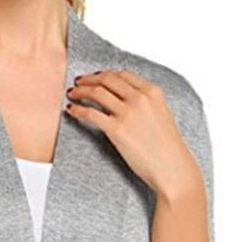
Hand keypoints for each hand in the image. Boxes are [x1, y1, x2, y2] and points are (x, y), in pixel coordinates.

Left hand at [65, 69, 203, 205]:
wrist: (171, 167)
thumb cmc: (167, 148)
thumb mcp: (161, 115)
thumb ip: (146, 103)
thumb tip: (125, 101)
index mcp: (152, 92)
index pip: (122, 74)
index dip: (104, 74)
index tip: (95, 77)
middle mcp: (140, 98)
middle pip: (107, 79)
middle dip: (89, 79)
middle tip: (78, 83)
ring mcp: (127, 113)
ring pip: (97, 92)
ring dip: (81, 91)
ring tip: (72, 94)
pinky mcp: (117, 130)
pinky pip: (90, 113)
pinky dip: (78, 109)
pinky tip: (71, 110)